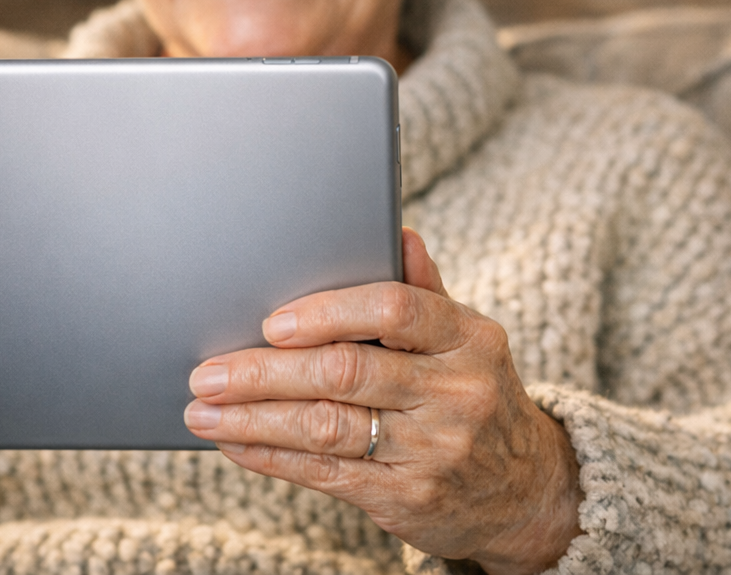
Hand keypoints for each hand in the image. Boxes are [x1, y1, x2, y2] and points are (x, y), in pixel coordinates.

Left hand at [183, 229, 582, 574]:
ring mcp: (432, 449)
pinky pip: (326, 472)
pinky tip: (236, 444)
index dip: (328, 312)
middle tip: (208, 372)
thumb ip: (424, 291)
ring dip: (253, 419)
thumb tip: (399, 233)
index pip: (395, 309)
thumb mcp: (466, 340)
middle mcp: (455, 393)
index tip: (272, 322)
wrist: (528, 490)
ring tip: (202, 410)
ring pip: (326, 427)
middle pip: (344, 372)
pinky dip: (272, 456)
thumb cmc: (474, 395)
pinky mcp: (408, 497)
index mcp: (468, 338)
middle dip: (265, 372)